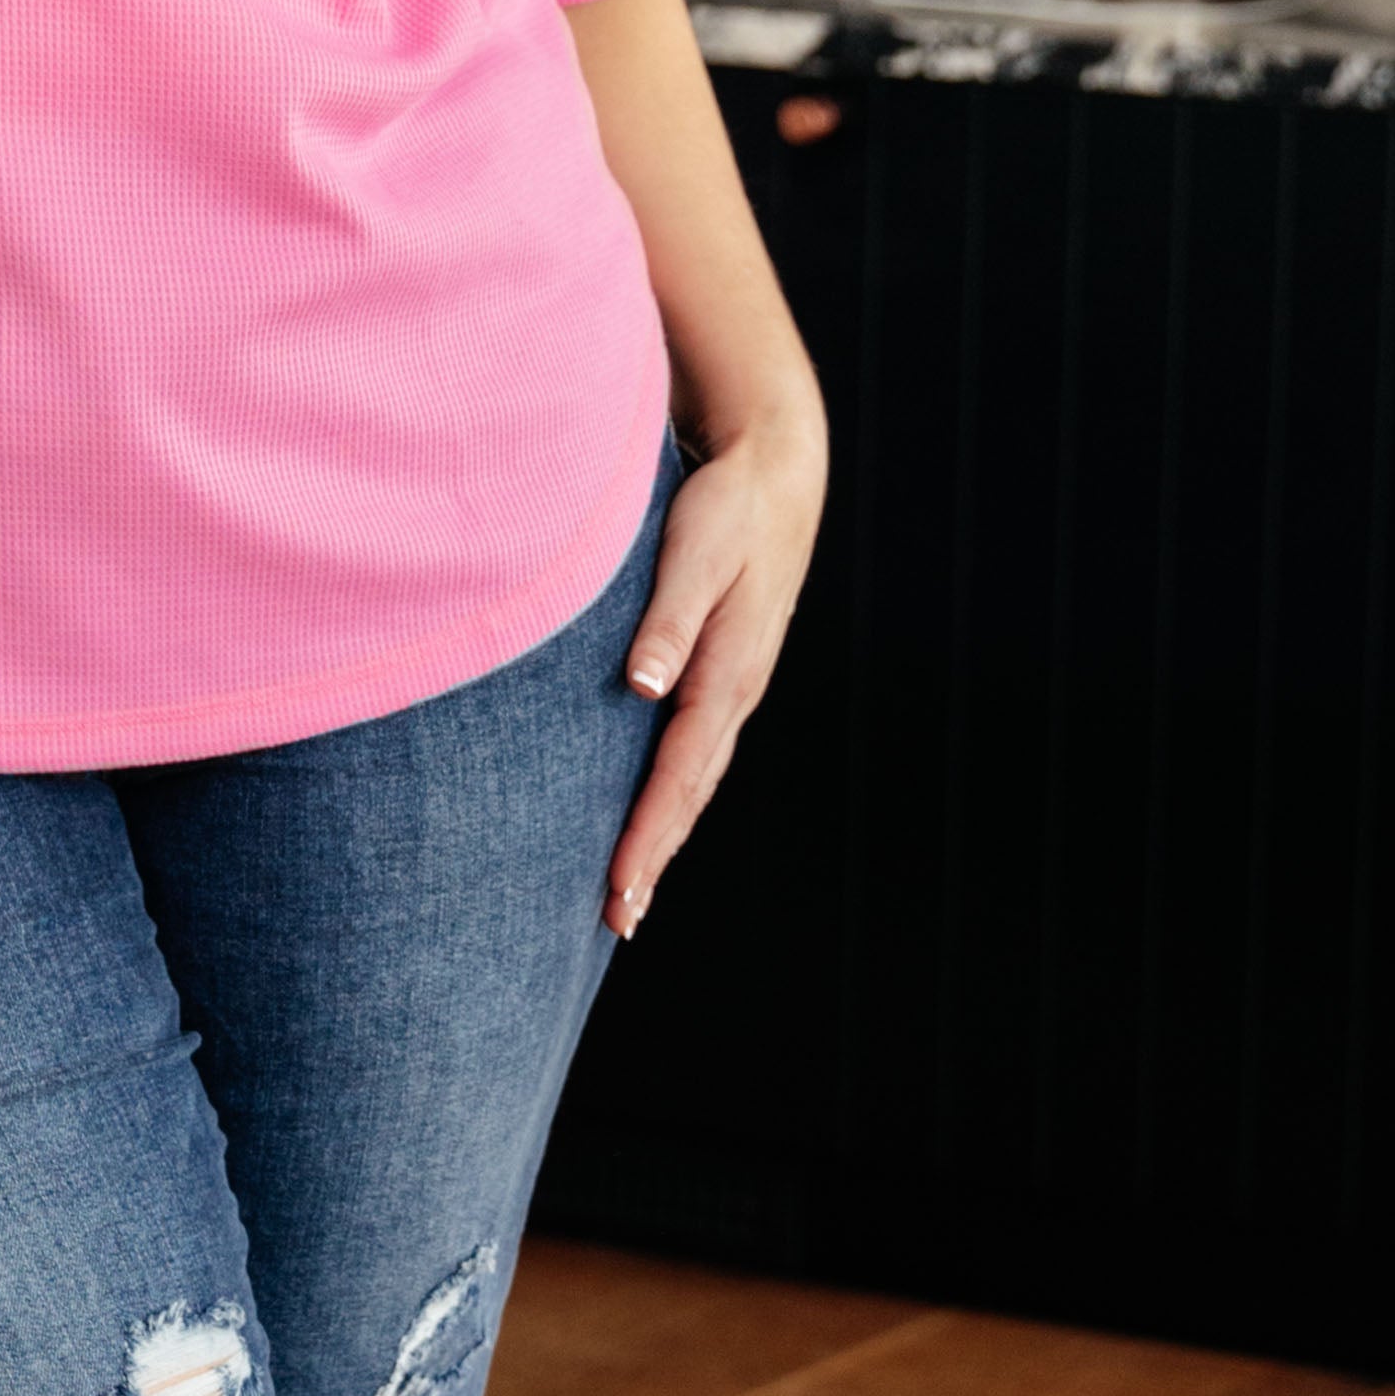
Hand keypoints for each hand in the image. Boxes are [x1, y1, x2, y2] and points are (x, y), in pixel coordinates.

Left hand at [607, 403, 826, 937]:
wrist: (776, 473)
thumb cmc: (727, 506)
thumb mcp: (696, 552)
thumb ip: (667, 620)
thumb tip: (643, 690)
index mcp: (728, 673)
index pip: (679, 774)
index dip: (647, 836)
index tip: (619, 889)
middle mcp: (735, 692)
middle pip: (689, 795)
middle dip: (654, 861)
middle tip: (618, 923)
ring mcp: (733, 687)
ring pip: (693, 781)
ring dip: (661, 839)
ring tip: (628, 897)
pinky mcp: (723, 675)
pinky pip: (692, 754)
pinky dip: (669, 800)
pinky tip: (648, 822)